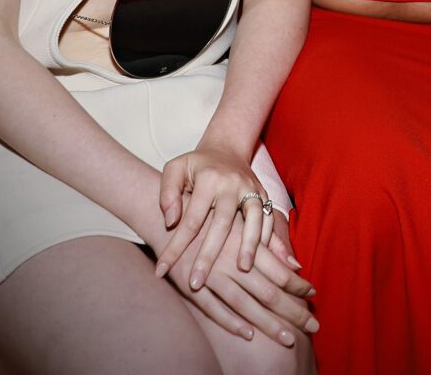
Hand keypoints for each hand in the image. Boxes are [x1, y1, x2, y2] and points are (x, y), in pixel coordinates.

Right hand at [156, 210, 317, 344]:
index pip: (279, 271)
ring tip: (288, 339)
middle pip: (268, 292)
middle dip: (292, 311)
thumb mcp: (243, 222)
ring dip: (268, 324)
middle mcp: (233, 261)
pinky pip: (213, 308)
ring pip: (245, 304)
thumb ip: (271, 244)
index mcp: (247, 243)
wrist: (171, 212)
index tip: (314, 295)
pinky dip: (231, 322)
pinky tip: (248, 333)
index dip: (298, 285)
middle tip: (313, 325)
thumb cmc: (213, 215)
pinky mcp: (190, 285)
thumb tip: (296, 265)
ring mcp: (212, 275)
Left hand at [157, 146, 273, 288]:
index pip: (190, 219)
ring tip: (243, 270)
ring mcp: (251, 188)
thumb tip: (170, 222)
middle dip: (209, 255)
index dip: (175, 247)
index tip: (161, 271)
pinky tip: (262, 259)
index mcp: (208, 178)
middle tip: (196, 283)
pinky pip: (269, 218)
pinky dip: (267, 238)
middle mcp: (232, 184)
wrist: (226, 149)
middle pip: (222, 224)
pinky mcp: (264, 194)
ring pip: (254, 219)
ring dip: (250, 245)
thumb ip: (167, 193)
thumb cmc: (195, 165)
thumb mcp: (174, 169)